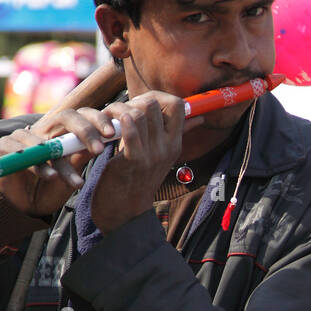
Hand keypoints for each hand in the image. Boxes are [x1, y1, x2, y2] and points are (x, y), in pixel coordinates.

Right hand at [0, 107, 112, 216]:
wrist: (26, 204)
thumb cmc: (52, 185)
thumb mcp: (73, 170)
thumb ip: (83, 154)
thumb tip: (107, 139)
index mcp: (64, 131)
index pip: (82, 115)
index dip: (98, 120)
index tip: (113, 134)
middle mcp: (45, 129)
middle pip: (65, 116)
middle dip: (84, 131)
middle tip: (99, 150)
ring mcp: (24, 136)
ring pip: (44, 139)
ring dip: (61, 161)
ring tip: (76, 181)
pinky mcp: (5, 147)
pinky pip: (21, 151)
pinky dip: (38, 165)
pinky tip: (51, 176)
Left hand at [90, 91, 201, 233]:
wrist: (126, 213)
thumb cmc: (140, 180)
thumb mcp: (164, 155)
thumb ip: (179, 133)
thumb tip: (200, 117)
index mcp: (175, 144)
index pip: (178, 105)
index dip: (158, 97)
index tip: (142, 105)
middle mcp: (166, 148)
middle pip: (155, 104)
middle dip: (134, 101)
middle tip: (122, 111)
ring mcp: (151, 155)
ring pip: (139, 113)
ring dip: (119, 110)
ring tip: (110, 119)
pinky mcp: (133, 161)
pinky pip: (130, 131)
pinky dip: (119, 122)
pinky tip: (111, 125)